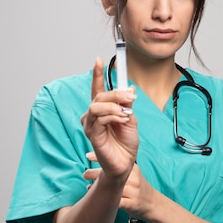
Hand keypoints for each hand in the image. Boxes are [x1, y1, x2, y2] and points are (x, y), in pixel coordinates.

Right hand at [81, 58, 138, 179]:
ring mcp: (90, 124)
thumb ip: (127, 104)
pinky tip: (122, 119)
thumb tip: (129, 89)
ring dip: (114, 105)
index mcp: (103, 110)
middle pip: (99, 95)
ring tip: (126, 112)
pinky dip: (113, 116)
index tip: (99, 60)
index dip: (97, 74)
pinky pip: (100, 118)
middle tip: (131, 96)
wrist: (125, 162)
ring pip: (97, 105)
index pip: (97, 89)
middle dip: (116, 93)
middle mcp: (93, 115)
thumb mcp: (131, 119)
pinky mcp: (91, 134)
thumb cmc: (126, 143)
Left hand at [84, 152, 156, 221]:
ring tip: (87, 186)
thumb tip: (103, 157)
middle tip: (84, 173)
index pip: (116, 159)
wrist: (153, 204)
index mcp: (133, 169)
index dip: (101, 156)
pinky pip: (116, 201)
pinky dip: (104, 199)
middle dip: (94, 173)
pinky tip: (97, 198)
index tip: (88, 156)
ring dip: (97, 187)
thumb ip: (121, 166)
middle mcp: (133, 179)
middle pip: (111, 173)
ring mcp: (133, 191)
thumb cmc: (139, 187)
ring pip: (112, 187)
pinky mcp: (132, 203)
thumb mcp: (134, 173)